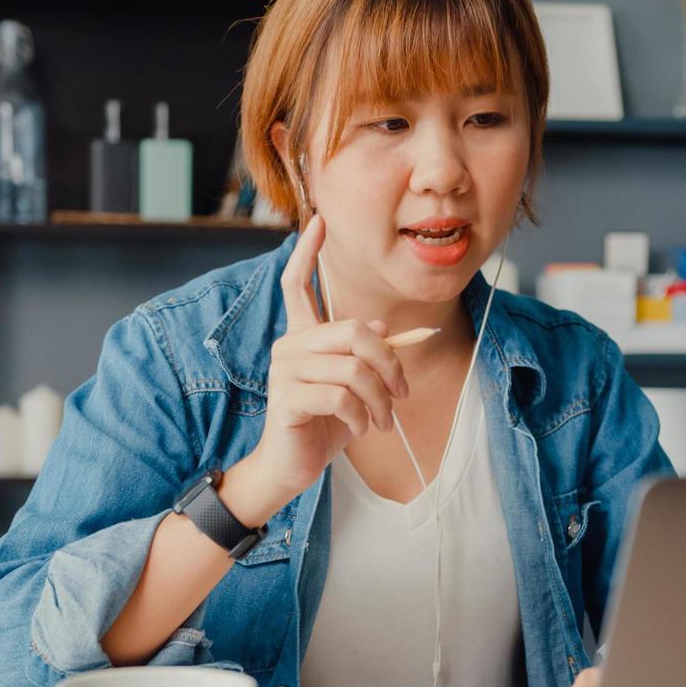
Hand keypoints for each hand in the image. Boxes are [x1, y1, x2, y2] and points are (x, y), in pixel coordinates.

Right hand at [242, 214, 410, 502]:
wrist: (292, 466)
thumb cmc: (323, 423)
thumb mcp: (352, 387)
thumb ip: (362, 355)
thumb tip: (379, 326)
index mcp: (302, 337)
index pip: (296, 284)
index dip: (307, 253)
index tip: (319, 220)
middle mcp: (289, 346)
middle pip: (351, 330)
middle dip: (389, 363)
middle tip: (401, 394)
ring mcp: (284, 371)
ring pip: (352, 367)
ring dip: (379, 399)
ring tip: (382, 421)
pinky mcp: (287, 399)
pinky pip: (340, 396)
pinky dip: (361, 415)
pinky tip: (360, 428)